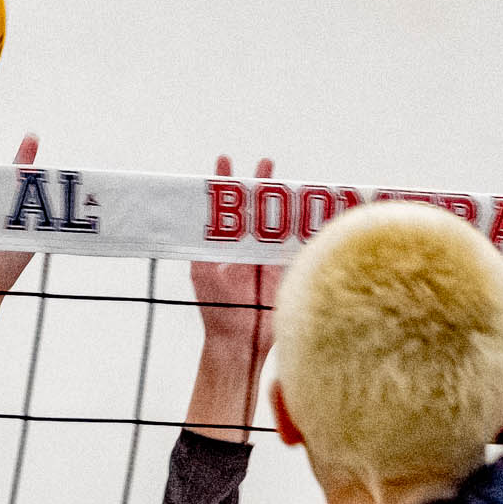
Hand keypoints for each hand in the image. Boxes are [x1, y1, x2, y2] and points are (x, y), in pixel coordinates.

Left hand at [191, 156, 282, 371]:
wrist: (239, 341)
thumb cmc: (215, 311)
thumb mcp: (202, 273)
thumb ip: (201, 246)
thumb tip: (195, 218)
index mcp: (226, 247)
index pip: (227, 208)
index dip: (226, 185)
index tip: (225, 161)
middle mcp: (248, 249)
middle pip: (257, 209)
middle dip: (261, 185)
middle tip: (265, 163)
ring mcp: (268, 260)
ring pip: (277, 223)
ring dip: (284, 203)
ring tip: (288, 183)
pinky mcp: (285, 273)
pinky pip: (295, 247)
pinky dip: (302, 230)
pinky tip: (307, 212)